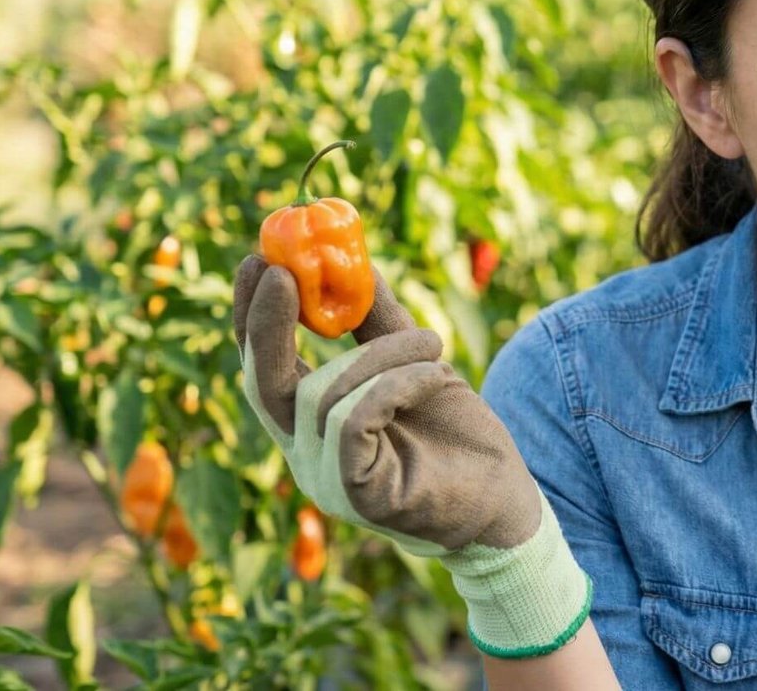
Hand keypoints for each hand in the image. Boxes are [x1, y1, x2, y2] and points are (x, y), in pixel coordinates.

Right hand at [233, 255, 591, 657]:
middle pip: (262, 385)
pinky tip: (436, 376)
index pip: (260, 369)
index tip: (258, 258)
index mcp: (310, 426)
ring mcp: (326, 481)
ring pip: (322, 393)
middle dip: (267, 323)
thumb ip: (380, 323)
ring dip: (383, 353)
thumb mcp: (416, 364)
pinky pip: (353, 419)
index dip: (250, 317)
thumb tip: (355, 262)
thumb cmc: (458, 433)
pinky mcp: (357, 497)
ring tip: (432, 344)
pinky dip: (396, 382)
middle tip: (283, 269)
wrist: (505, 498)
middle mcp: (305, 455)